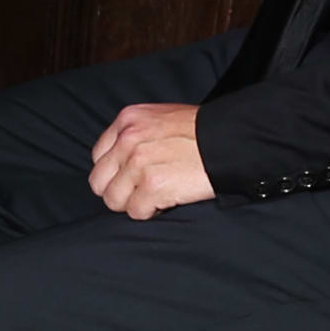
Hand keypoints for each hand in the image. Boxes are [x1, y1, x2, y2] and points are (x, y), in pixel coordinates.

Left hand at [88, 98, 216, 218]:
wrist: (231, 140)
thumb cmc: (202, 132)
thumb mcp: (161, 119)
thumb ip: (136, 135)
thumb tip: (121, 161)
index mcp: (128, 121)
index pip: (98, 157)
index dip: (115, 172)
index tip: (132, 177)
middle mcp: (128, 140)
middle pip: (99, 182)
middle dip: (120, 191)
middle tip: (143, 191)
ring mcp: (138, 163)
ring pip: (114, 200)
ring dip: (135, 203)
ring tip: (158, 194)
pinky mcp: (153, 185)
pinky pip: (136, 211)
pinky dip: (152, 211)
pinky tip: (168, 199)